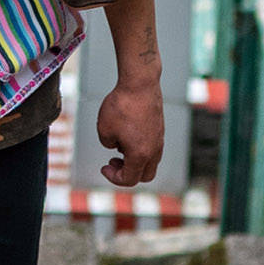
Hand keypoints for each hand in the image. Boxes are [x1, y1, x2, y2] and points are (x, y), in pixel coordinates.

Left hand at [96, 72, 164, 187]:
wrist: (140, 84)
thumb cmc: (121, 106)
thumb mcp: (104, 129)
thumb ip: (108, 144)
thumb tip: (116, 146)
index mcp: (141, 155)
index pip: (129, 179)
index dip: (113, 177)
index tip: (104, 166)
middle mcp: (154, 150)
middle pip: (144, 176)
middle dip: (127, 173)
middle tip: (112, 161)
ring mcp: (159, 140)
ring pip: (150, 162)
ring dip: (134, 161)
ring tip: (118, 147)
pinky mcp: (159, 130)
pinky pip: (152, 148)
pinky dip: (139, 149)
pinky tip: (126, 134)